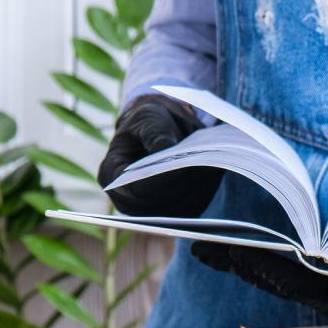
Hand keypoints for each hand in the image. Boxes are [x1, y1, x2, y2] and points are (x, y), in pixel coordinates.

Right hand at [98, 93, 221, 216]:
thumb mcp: (148, 116)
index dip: (159, 179)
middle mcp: (129, 200)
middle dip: (185, 182)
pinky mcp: (175, 211)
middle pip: (161, 203)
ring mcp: (152, 210)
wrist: (161, 130)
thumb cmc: (148, 121)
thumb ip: (154, 131)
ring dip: (200, 187)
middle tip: (207, 162)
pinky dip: (206, 189)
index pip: (134, 188)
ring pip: (181, 208)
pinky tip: (216, 168)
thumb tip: (164, 147)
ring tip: (214, 162)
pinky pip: (194, 206)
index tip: (183, 163)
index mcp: (112, 175)